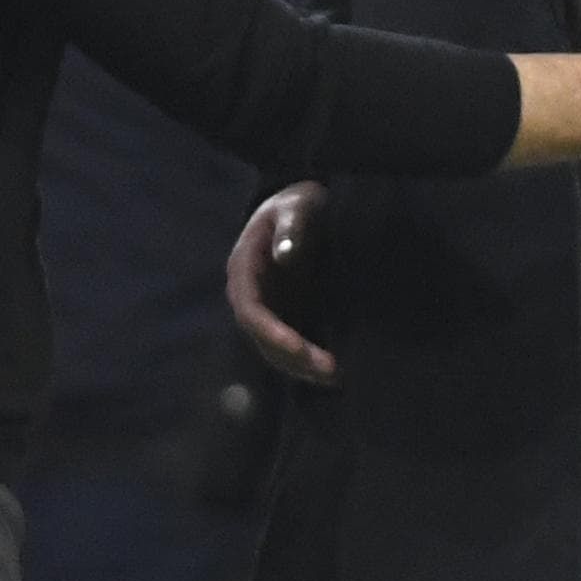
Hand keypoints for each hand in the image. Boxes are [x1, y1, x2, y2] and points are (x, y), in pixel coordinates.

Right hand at [228, 181, 333, 383]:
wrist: (304, 208)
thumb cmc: (298, 203)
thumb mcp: (296, 206)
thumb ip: (291, 227)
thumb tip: (283, 256)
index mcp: (244, 270)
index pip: (252, 312)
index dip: (273, 334)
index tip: (300, 349)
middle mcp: (250, 296)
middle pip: (263, 340)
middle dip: (294, 358)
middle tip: (331, 370)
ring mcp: (268, 309)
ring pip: (276, 350)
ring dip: (303, 367)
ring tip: (337, 377)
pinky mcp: (286, 315)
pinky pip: (292, 346)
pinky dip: (310, 361)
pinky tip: (336, 371)